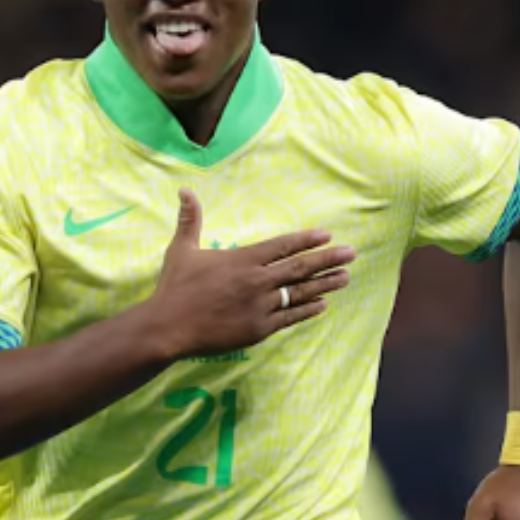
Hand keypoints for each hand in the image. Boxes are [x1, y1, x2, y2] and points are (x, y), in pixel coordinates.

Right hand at [147, 188, 354, 359]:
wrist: (168, 327)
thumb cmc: (174, 287)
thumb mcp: (181, 249)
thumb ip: (190, 220)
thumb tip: (185, 190)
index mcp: (242, 260)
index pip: (282, 246)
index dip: (306, 240)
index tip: (327, 235)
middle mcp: (256, 281)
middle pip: (299, 267)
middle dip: (328, 259)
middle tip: (351, 254)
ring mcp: (260, 307)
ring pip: (299, 293)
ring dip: (325, 285)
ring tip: (345, 278)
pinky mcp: (258, 329)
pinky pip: (289, 318)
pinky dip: (307, 310)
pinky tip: (322, 305)